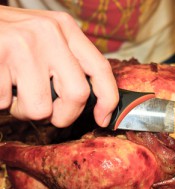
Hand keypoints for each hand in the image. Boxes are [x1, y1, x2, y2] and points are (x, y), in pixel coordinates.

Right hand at [0, 6, 118, 127]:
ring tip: (14, 91)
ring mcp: (22, 45)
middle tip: (50, 114)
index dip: (108, 99)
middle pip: (78, 94)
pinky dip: (1, 103)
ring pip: (40, 108)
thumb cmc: (10, 37)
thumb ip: (67, 62)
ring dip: (25, 111)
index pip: (100, 68)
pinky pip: (5, 104)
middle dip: (64, 116)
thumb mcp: (46, 39)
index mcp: (65, 29)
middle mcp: (48, 34)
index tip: (103, 118)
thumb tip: (90, 99)